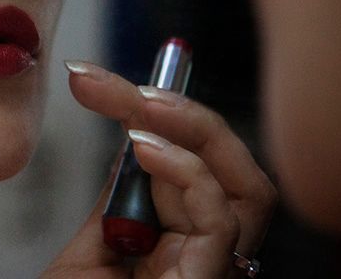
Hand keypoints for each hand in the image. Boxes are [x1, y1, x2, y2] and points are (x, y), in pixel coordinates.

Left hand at [42, 61, 276, 278]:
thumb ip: (123, 200)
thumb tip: (134, 137)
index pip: (202, 165)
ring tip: (131, 108)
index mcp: (185, 243)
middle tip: (101, 82)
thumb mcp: (95, 246)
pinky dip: (186, 170)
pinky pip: (221, 217)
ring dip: (188, 129)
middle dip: (180, 109)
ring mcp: (213, 271)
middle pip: (234, 169)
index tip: (99, 79)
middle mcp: (210, 256)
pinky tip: (142, 147)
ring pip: (246, 186)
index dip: (168, 114)